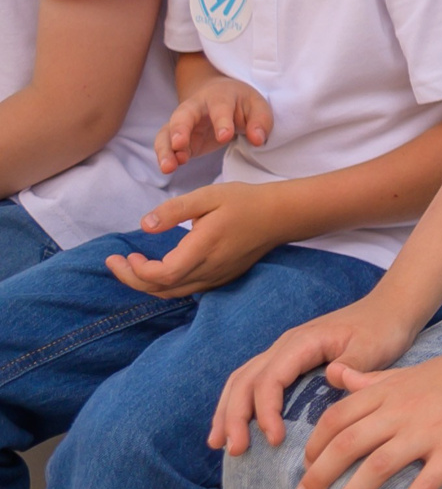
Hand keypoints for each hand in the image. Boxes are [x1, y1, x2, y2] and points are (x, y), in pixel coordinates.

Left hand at [104, 180, 285, 297]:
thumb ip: (175, 210)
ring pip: (173, 293)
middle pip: (162, 289)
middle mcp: (210, 269)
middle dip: (132, 280)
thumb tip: (144, 225)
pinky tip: (157, 268)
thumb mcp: (208, 196)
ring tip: (131, 266)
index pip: (164, 274)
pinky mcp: (221, 278)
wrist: (280, 216)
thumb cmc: (244, 201)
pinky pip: (187, 289)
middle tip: (114, 262)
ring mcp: (217, 277)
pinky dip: (165, 284)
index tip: (126, 254)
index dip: (138, 271)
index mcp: (204, 248)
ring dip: (146, 284)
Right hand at [157, 75, 270, 171]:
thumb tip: (258, 140)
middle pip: (183, 115)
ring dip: (166, 149)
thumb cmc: (239, 102)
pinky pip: (165, 145)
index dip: (221, 121)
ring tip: (168, 167)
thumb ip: (260, 121)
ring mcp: (182, 123)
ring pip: (167, 132)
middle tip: (179, 144)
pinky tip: (169, 168)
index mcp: (219, 96)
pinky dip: (165, 156)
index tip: (224, 137)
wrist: (217, 94)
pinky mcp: (177, 138)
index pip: (220, 107)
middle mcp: (195, 107)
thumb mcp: (256, 106)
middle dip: (179, 129)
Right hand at [210, 291, 428, 455]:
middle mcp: (284, 345)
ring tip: (220, 444)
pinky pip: (253, 380)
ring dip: (227, 411)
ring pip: (242, 380)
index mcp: (302, 343)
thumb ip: (351, 364)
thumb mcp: (373, 347)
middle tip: (235, 450)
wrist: (389, 309)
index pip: (270, 379)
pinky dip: (238, 402)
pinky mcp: (288, 360)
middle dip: (234, 416)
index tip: (274, 440)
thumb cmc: (382, 328)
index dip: (266, 411)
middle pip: (245, 380)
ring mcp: (283, 351)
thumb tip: (328, 379)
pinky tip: (235, 425)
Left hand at [295, 340, 441, 488]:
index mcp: (391, 390)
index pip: (337, 417)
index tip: (306, 468)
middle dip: (319, 475)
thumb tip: (334, 374)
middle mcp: (403, 409)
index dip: (314, 445)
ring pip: (378, 466)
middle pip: (347, 444)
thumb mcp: (414, 369)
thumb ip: (372, 378)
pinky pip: (424, 484)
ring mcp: (430, 429)